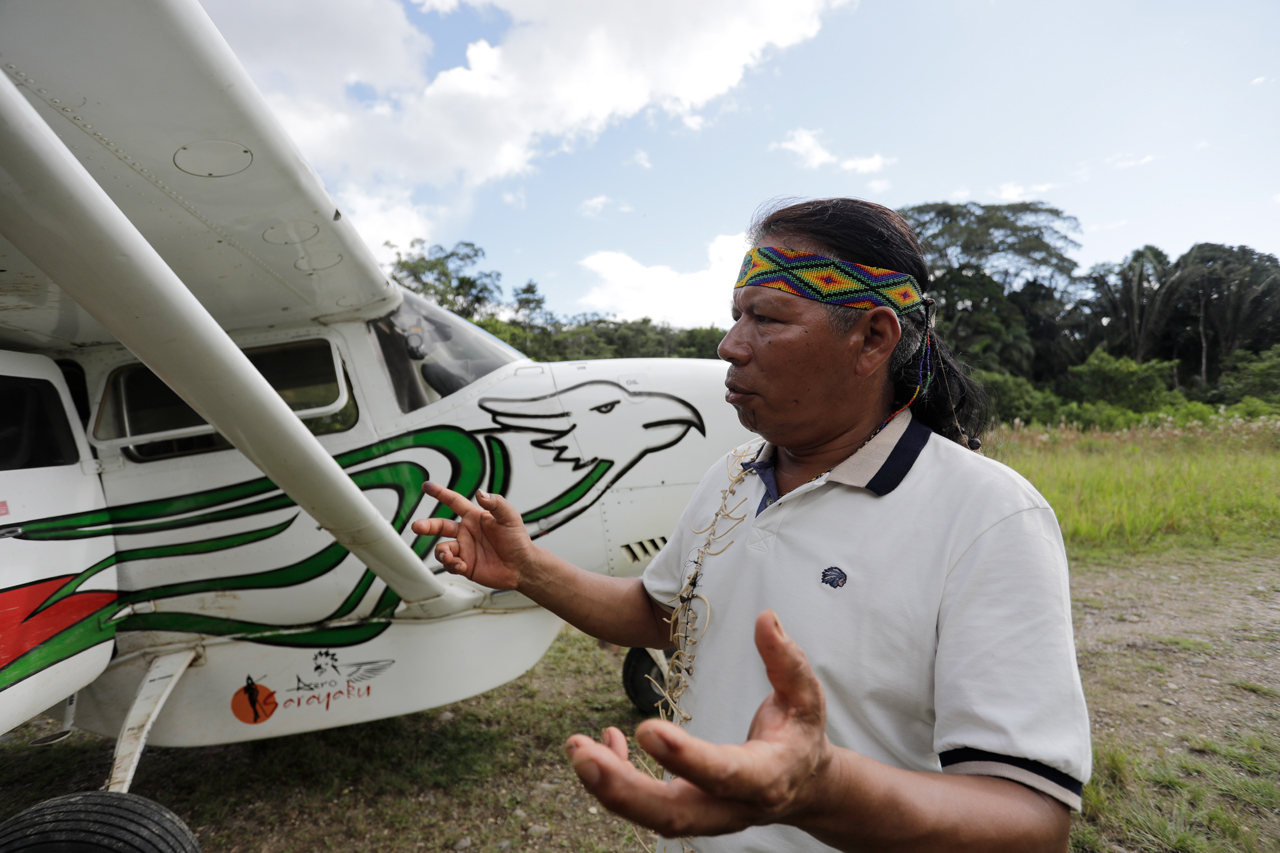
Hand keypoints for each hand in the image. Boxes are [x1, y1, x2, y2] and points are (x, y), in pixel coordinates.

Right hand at [409, 482, 537, 589]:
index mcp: (475, 517)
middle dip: (427, 525)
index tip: (427, 487)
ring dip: (442, 552)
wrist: (522, 566)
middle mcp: (467, 532)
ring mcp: (465, 549)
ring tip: (449, 556)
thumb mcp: (510, 517)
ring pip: (442, 548)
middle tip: (417, 526)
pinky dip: (452, 565)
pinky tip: (461, 565)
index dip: (440, 493)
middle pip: (440, 525)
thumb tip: (480, 493)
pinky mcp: (465, 565)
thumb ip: (496, 504)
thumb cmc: (518, 540)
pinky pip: (450, 564)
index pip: (454, 501)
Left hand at [564, 610, 832, 838]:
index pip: (723, 773)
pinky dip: (616, 779)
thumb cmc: (800, 736)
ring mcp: (705, 815)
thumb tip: (766, 619)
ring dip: (608, 786)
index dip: (685, 758)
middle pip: (675, 813)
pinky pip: (644, 806)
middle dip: (624, 790)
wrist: (802, 786)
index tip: (645, 729)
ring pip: (651, 816)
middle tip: (584, 755)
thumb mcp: (806, 697)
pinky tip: (604, 741)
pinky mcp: (685, 810)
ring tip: (577, 746)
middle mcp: (732, 806)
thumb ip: (787, 660)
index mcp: (766, 777)